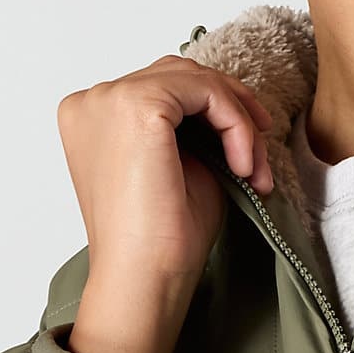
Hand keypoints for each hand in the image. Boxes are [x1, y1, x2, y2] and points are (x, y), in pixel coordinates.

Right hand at [57, 53, 273, 280]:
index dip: (215, 108)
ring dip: (238, 121)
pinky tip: (244, 166)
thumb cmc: (161, 237)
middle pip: (181, 75)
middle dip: (232, 109)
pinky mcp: (137, 105)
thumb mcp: (183, 165)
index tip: (250, 145)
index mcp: (94, 117)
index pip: (164, 86)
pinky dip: (236, 123)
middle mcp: (93, 100)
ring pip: (197, 80)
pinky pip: (207, 92)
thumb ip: (195, 129)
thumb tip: (236, 108)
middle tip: (260, 153)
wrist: (144, 277)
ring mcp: (109, 99)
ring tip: (254, 170)